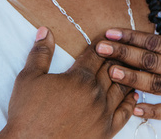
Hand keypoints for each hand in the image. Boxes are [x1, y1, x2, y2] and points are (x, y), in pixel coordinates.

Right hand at [0, 27, 136, 138]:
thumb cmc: (27, 113)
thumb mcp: (29, 78)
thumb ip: (41, 52)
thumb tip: (45, 30)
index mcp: (79, 78)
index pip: (96, 54)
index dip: (101, 44)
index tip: (106, 38)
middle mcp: (95, 93)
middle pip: (112, 68)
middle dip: (116, 57)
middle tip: (122, 49)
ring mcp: (102, 113)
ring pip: (121, 88)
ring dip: (126, 76)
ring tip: (131, 68)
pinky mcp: (105, 132)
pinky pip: (124, 113)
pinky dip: (130, 102)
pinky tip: (133, 95)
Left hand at [95, 5, 160, 137]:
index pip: (157, 42)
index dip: (132, 36)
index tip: (112, 32)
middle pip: (151, 61)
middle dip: (123, 53)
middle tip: (99, 47)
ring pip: (156, 85)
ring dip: (131, 79)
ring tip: (110, 72)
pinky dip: (152, 111)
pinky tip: (134, 108)